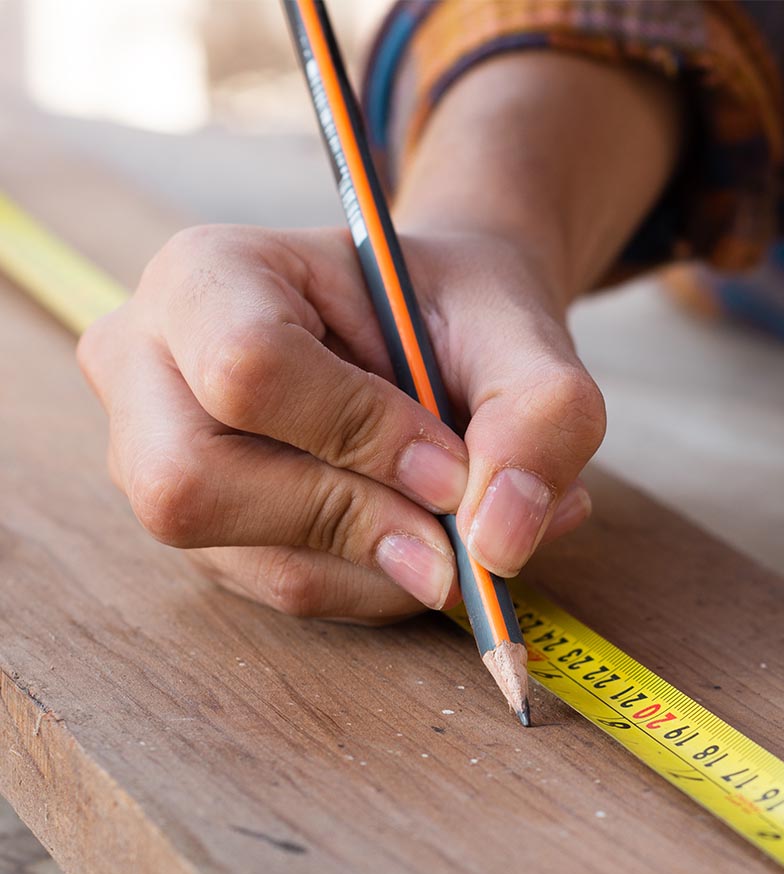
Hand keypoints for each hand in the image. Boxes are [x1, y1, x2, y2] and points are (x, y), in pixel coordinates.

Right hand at [77, 224, 603, 622]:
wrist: (437, 335)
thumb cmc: (459, 316)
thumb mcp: (520, 332)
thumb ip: (540, 413)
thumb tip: (497, 544)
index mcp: (206, 278)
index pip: (247, 369)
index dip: (361, 434)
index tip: (453, 465)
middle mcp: (151, 371)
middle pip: (195, 488)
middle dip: (355, 522)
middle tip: (457, 525)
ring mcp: (157, 461)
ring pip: (256, 562)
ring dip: (389, 565)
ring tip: (465, 524)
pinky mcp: (208, 533)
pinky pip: (290, 593)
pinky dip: (383, 585)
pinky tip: (428, 540)